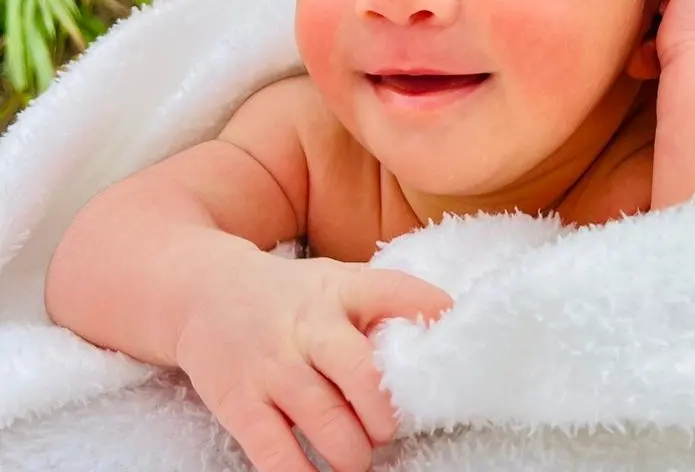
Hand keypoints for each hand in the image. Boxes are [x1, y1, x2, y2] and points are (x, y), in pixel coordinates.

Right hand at [174, 250, 450, 471]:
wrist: (203, 293)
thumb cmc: (290, 295)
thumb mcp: (336, 281)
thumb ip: (378, 303)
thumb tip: (437, 332)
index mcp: (339, 288)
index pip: (392, 290)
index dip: (427, 309)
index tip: (450, 331)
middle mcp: (308, 325)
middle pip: (360, 372)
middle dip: (384, 413)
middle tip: (389, 428)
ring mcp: (272, 365)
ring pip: (324, 420)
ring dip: (352, 451)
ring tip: (359, 456)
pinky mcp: (238, 403)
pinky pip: (275, 453)